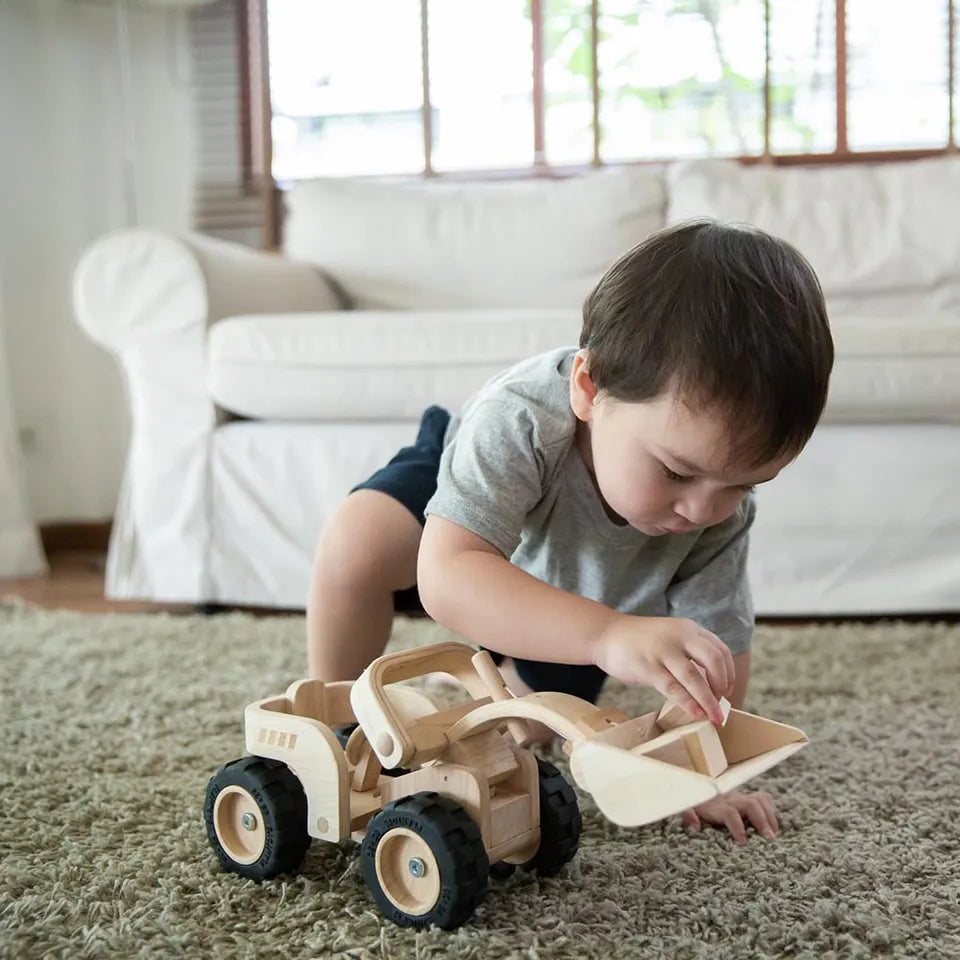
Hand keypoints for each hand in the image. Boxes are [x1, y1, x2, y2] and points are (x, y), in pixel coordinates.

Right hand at [593, 615, 733, 724]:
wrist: (605, 634)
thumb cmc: (638, 641)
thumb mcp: (669, 638)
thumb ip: (688, 653)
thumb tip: (709, 685)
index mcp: (687, 629)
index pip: (720, 650)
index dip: (728, 673)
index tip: (727, 690)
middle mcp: (679, 636)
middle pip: (714, 661)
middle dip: (723, 686)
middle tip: (721, 704)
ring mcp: (663, 651)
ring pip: (695, 678)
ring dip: (709, 701)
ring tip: (715, 718)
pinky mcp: (648, 666)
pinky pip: (674, 688)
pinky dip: (688, 703)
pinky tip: (696, 713)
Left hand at [681, 790, 778, 843]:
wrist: (694, 785)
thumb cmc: (693, 804)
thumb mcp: (686, 809)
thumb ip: (687, 815)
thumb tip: (694, 826)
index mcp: (715, 805)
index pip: (730, 813)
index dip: (738, 828)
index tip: (743, 844)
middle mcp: (729, 799)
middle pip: (750, 804)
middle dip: (761, 821)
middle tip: (769, 839)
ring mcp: (739, 797)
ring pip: (760, 800)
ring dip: (770, 816)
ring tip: (774, 834)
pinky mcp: (746, 797)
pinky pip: (763, 798)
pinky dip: (771, 810)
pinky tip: (774, 826)